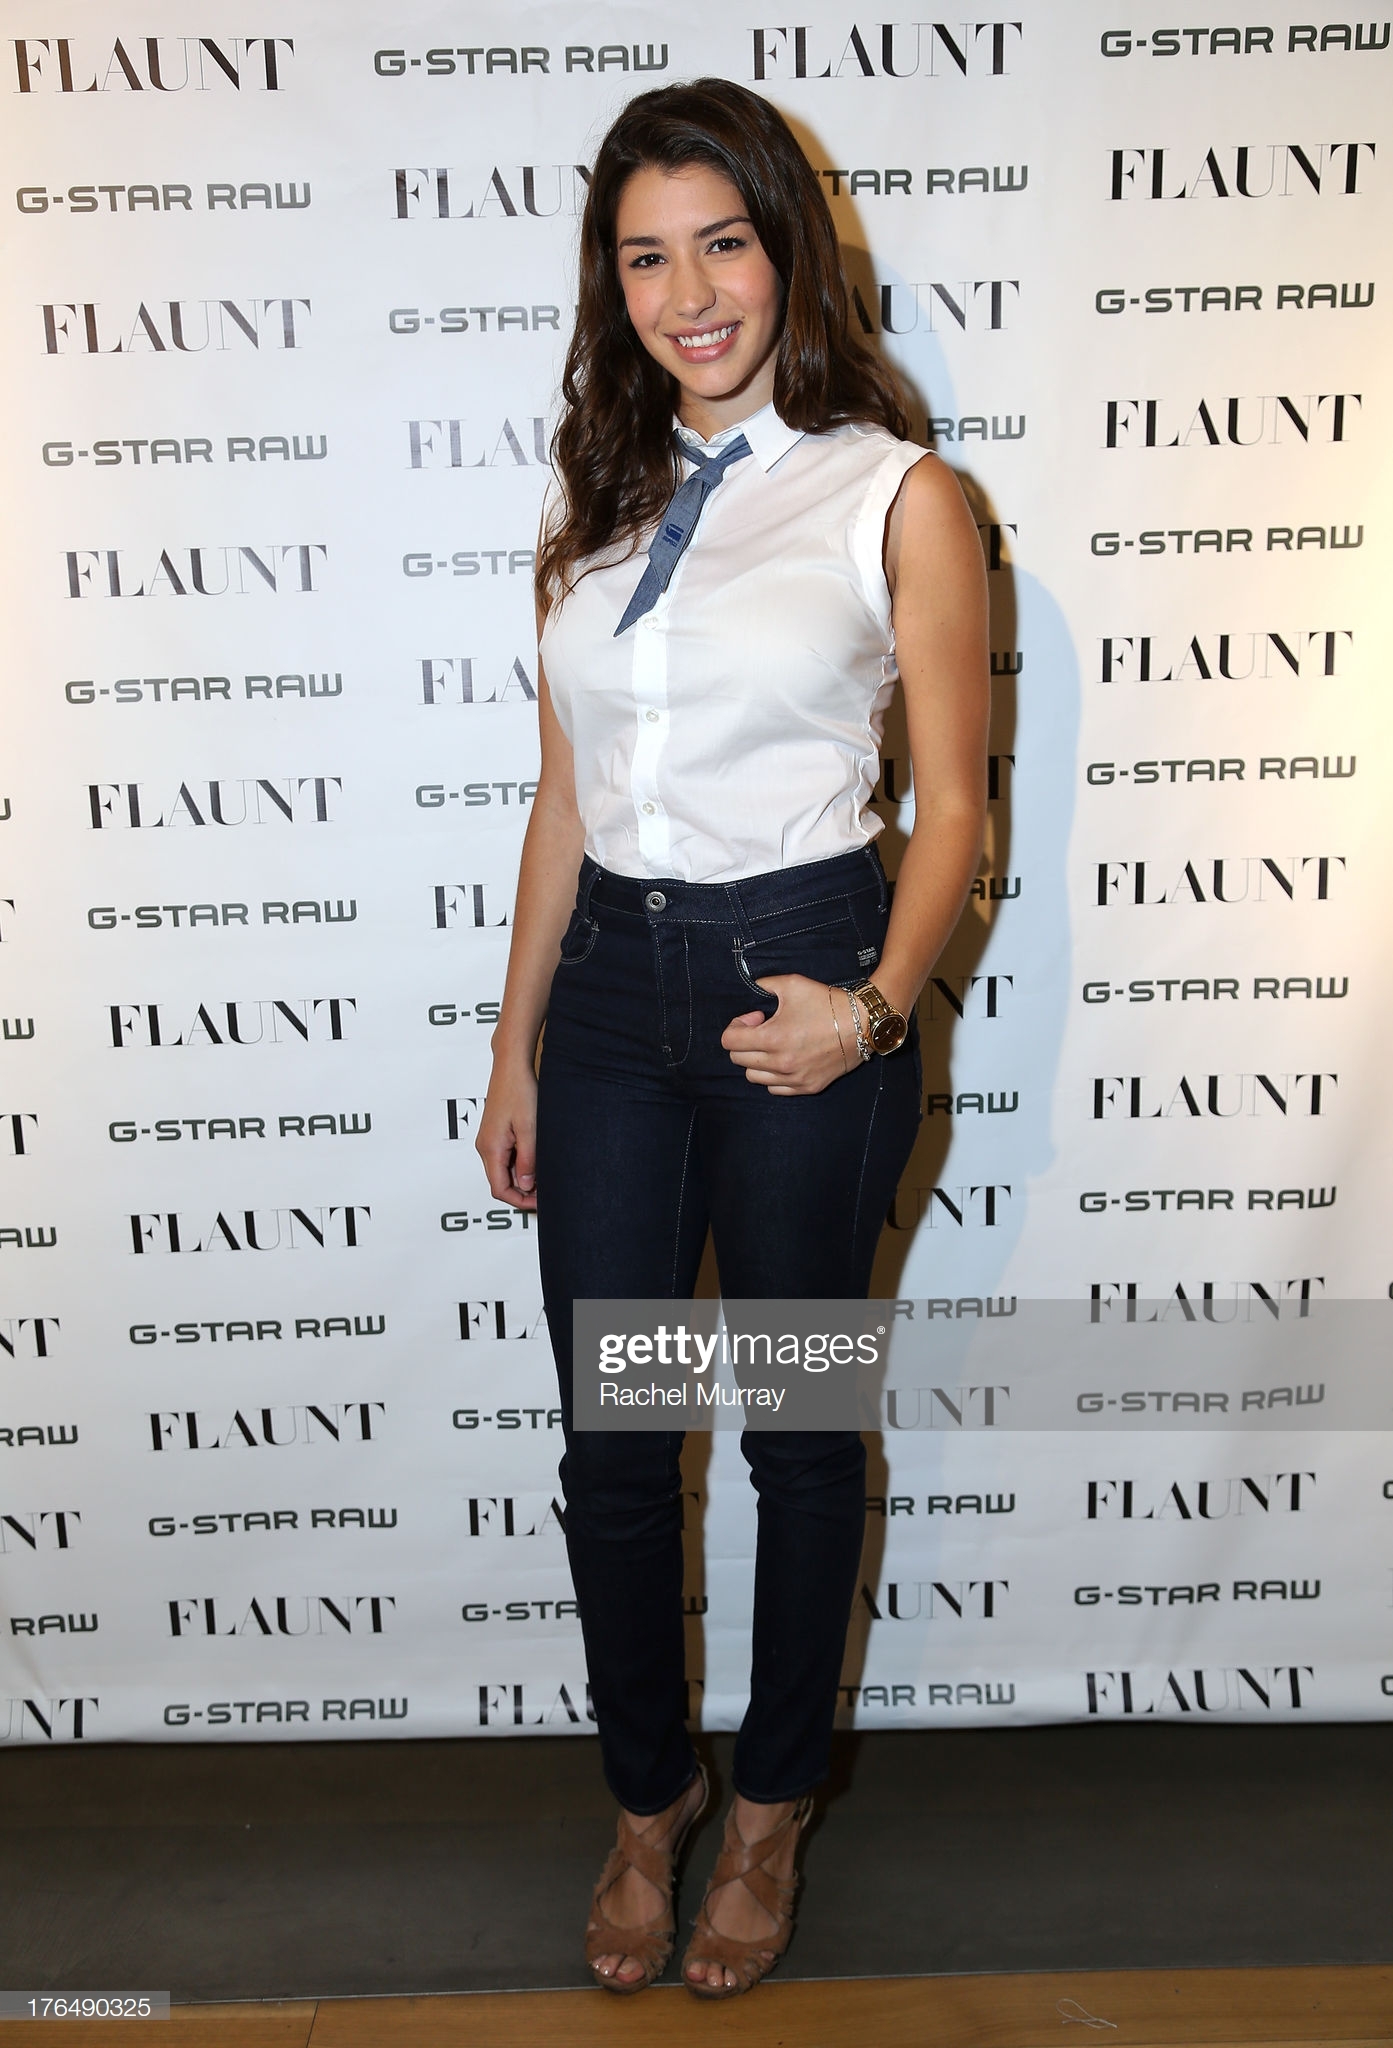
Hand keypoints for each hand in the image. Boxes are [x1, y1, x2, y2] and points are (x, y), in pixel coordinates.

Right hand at [475, 1059, 538, 1207]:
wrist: (511, 1067)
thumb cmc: (519, 1091)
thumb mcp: (530, 1129)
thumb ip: (527, 1160)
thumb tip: (525, 1185)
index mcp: (490, 1148)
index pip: (500, 1189)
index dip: (520, 1201)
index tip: (540, 1201)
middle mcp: (485, 1147)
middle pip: (500, 1183)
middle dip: (523, 1191)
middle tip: (547, 1189)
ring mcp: (488, 1140)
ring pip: (504, 1171)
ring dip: (523, 1177)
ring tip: (545, 1174)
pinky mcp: (495, 1134)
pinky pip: (505, 1158)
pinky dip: (520, 1164)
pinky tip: (536, 1159)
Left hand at [720, 975, 857, 1094]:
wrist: (863, 1023)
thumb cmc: (827, 1002)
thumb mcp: (793, 983)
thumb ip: (765, 985)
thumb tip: (753, 988)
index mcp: (772, 1038)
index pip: (729, 1041)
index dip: (737, 1025)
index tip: (757, 1017)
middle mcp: (780, 1063)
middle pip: (738, 1059)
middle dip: (745, 1041)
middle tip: (764, 1028)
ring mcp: (794, 1078)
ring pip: (754, 1077)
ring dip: (756, 1060)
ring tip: (774, 1045)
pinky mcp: (808, 1087)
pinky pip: (774, 1089)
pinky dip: (773, 1076)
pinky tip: (785, 1059)